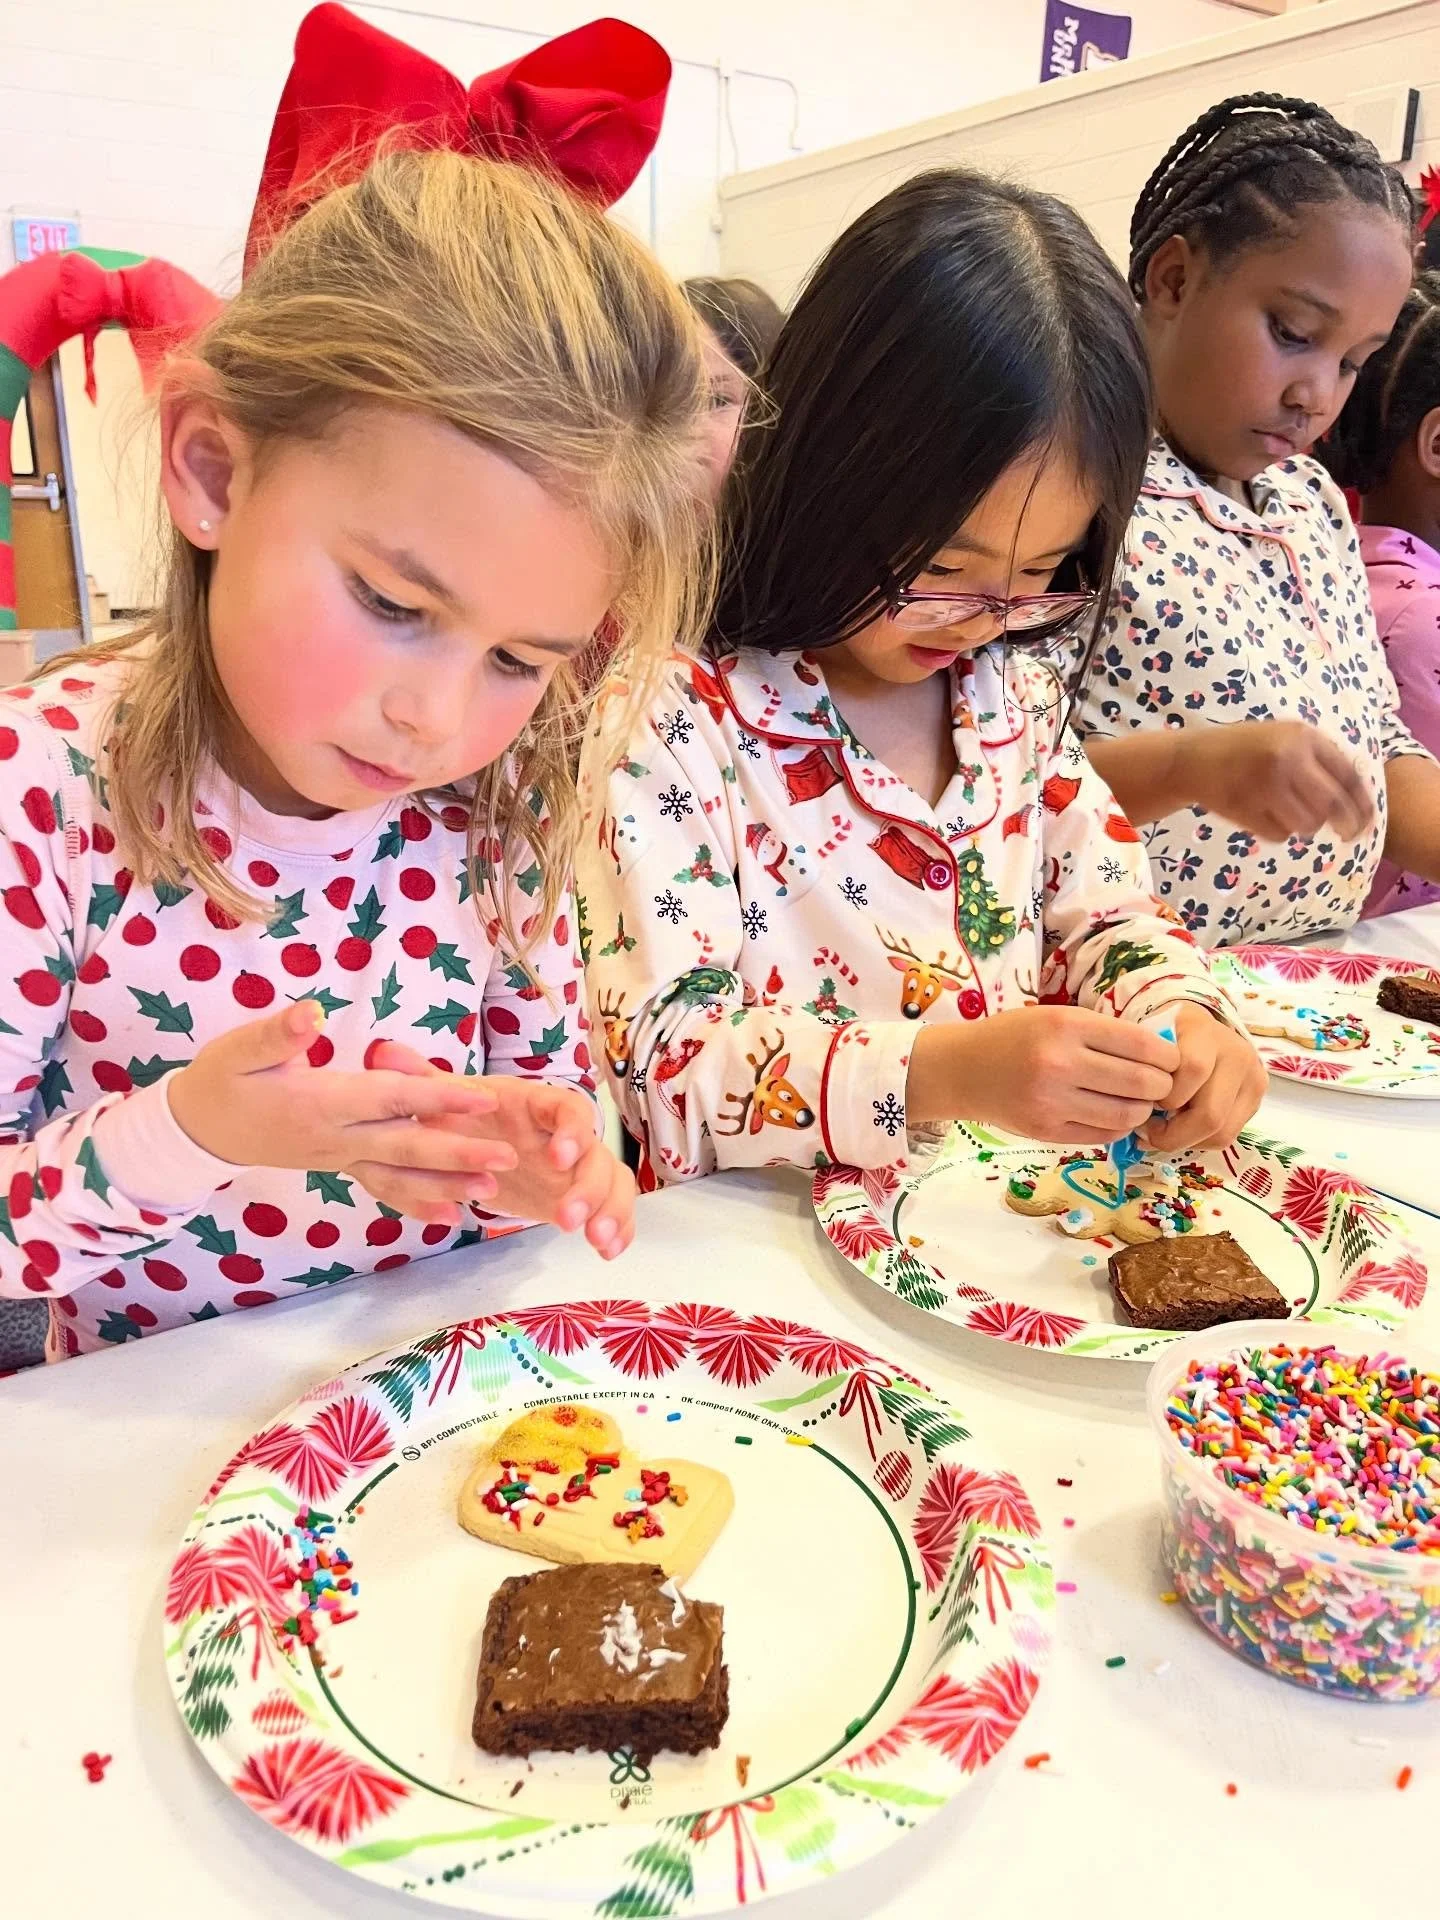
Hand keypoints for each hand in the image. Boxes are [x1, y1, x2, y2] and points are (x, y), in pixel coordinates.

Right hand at [168, 1003, 517, 1217]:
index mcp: (319, 1103)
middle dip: (458, 1153)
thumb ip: (276, 1034)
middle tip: (507, 1158)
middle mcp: (334, 1138)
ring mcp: (338, 1157)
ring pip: (399, 1175)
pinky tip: (449, 1213)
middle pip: (405, 1147)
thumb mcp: (238, 1049)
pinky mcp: (338, 1165)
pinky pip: (382, 1187)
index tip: (481, 1098)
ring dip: (446, 1184)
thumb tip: (309, 1012)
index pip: (389, 1100)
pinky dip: (415, 1201)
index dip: (436, 1099)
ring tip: (492, 1192)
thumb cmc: (220, 1081)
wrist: (196, 1130)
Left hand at [368, 1041, 634, 1258]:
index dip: (569, 1132)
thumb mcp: (447, 1102)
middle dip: (587, 1186)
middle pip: (595, 1154)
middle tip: (566, 1219)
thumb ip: (424, 1082)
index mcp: (540, 1106)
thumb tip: (382, 1051)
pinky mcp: (585, 1195)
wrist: (488, 1140)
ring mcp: (581, 1167)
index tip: (556, 1157)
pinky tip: (608, 1253)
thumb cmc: (472, 1117)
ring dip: (610, 1210)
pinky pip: (614, 1207)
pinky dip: (620, 1228)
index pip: (568, 1110)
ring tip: (596, 1241)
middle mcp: (568, 1135)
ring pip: (613, 1182)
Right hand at [907, 1007, 1177, 1141]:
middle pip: (1141, 1083)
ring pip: (1127, 1114)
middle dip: (1162, 1086)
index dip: (1167, 1056)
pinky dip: (1118, 1126)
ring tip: (1138, 1101)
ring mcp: (1052, 1102)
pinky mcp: (1046, 1131)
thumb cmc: (1013, 1036)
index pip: (1141, 1045)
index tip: (1170, 1060)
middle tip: (1162, 1085)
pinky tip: (1113, 1114)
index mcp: (1065, 1025)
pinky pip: (1103, 1134)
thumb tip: (1160, 1053)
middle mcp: (1060, 1063)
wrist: (961, 1069)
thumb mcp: (1055, 1017)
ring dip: (1143, 1110)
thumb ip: (1102, 1033)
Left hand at [1141, 1003, 1266, 1152]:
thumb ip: (1142, 1071)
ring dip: (1186, 1141)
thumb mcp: (1149, 1042)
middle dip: (1173, 1134)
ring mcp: (1253, 1079)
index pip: (1192, 1071)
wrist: (1201, 1029)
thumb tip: (1134, 1122)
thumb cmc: (1166, 1038)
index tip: (1142, 1103)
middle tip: (1148, 1132)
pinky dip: (1200, 1141)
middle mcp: (1237, 1055)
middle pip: (1210, 1114)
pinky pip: (1228, 1136)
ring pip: (1221, 1133)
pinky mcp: (1257, 1100)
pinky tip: (1183, 1128)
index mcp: (1205, 1032)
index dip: (1164, 1097)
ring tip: (1165, 1131)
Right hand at [1181, 721, 1374, 840]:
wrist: (1190, 759)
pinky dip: (1276, 831)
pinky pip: (1280, 834)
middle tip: (1348, 835)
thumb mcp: (1283, 738)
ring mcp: (1265, 784)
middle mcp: (1287, 757)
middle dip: (1346, 825)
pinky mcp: (1246, 808)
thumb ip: (1316, 758)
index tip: (1368, 819)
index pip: (1347, 774)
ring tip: (1283, 811)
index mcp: (1302, 736)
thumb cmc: (1242, 749)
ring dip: (1303, 825)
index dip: (1362, 801)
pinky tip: (1260, 814)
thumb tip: (1356, 796)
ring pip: (1307, 823)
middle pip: (1333, 804)